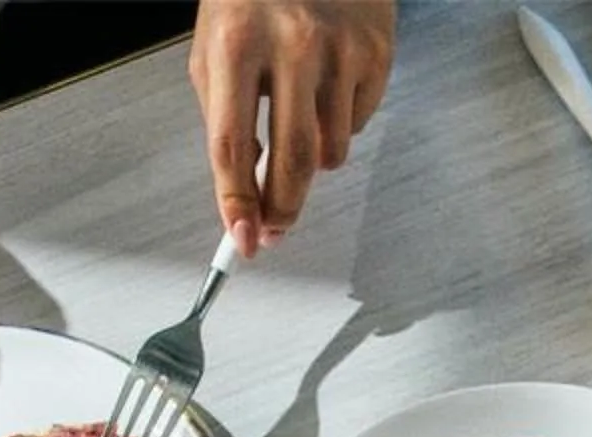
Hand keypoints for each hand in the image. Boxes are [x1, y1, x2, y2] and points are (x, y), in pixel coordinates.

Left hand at [190, 0, 394, 254]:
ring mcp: (339, 51)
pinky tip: (329, 88)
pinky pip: (357, 126)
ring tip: (302, 117)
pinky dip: (340, 124)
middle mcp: (291, 45)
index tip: (242, 239)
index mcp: (235, 43)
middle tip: (276, 227)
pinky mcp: (376, 55)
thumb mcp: (216, 43)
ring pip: (330, 153)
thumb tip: (246, 185)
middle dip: (282, 208)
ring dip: (313, 158)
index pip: (231, 143)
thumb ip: (223, 114)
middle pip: (291, 161)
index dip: (236, 202)